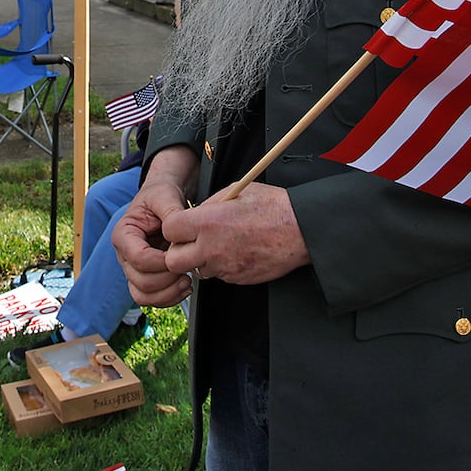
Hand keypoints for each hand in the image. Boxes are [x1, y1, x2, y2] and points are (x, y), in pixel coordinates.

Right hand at [114, 152, 197, 307]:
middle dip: (168, 280)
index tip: (181, 255)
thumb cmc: (161, 196)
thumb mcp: (165, 196)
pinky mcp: (145, 277)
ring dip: (168, 294)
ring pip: (142, 295)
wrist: (163, 201)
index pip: (138, 258)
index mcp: (123, 234)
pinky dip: (168, 298)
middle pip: (140, 281)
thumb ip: (171, 212)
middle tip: (189, 269)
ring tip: (187, 283)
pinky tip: (184, 288)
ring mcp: (133, 269)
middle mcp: (124, 255)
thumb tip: (179, 232)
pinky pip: (150, 299)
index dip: (161, 262)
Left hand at [160, 182, 308, 285]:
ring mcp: (224, 267)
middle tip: (191, 241)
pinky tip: (235, 252)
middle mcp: (211, 248)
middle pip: (174, 260)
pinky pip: (218, 276)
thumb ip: (209, 206)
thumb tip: (194, 214)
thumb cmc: (272, 207)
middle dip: (179, 251)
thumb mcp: (235, 192)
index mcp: (207, 222)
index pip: (169, 231)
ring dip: (200, 260)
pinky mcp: (237, 279)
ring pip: (197, 270)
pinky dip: (220, 267)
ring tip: (218, 245)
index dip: (173, 228)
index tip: (182, 225)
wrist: (301, 230)